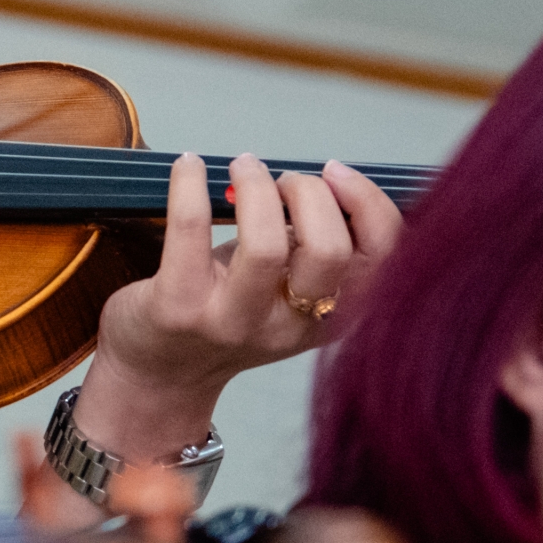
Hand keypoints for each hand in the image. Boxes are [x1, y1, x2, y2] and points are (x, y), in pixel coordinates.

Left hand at [80, 154, 405, 457]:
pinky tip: (189, 165)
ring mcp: (233, 320)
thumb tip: (326, 182)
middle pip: (330, 251)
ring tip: (244, 168)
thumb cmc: (226, 317)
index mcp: (330, 318)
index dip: (369, 203)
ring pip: (266, 246)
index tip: (335, 173)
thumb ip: (313, 251)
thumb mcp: (287, 293)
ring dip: (258, 187)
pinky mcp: (178, 306)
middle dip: (310, 194)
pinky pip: (190, 230)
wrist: (160, 376)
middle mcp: (290, 325)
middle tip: (283, 180)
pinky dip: (190, 186)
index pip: (382, 259)